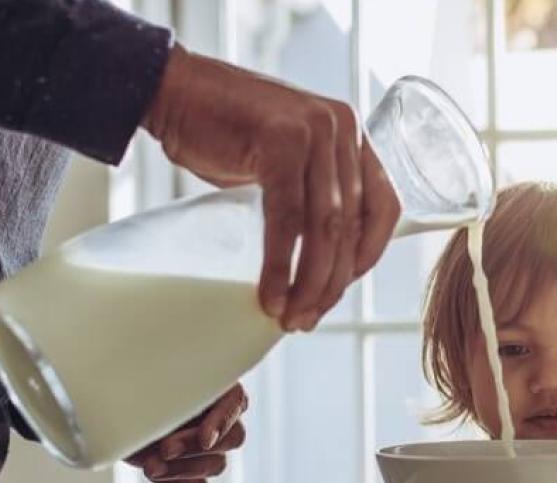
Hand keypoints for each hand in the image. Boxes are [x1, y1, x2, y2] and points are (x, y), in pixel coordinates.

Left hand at [123, 384, 248, 482]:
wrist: (113, 411)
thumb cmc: (133, 387)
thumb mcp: (148, 381)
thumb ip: (168, 387)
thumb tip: (178, 388)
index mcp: (216, 386)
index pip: (236, 402)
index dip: (223, 422)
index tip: (204, 440)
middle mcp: (220, 417)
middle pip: (233, 438)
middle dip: (195, 447)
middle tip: (165, 449)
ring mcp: (211, 447)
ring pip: (216, 465)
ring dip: (182, 468)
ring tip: (150, 466)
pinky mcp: (194, 470)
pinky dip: (176, 482)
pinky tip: (156, 473)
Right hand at [143, 45, 399, 332]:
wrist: (173, 90)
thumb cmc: (223, 130)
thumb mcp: (284, 158)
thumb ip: (310, 192)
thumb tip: (323, 260)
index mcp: (350, 133)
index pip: (382, 205)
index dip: (368, 256)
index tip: (339, 290)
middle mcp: (341, 128)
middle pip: (351, 223)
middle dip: (332, 281)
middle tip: (306, 319)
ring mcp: (314, 131)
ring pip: (325, 226)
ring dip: (310, 282)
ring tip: (290, 317)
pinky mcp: (281, 142)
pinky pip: (287, 218)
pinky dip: (280, 264)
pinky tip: (270, 294)